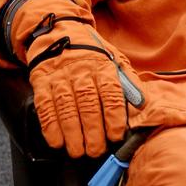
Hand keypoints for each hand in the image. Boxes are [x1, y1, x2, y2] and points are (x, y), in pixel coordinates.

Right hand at [28, 34, 142, 156]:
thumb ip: (130, 84)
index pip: (110, 93)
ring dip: (72, 133)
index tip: (115, 136)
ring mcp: (60, 76)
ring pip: (66, 107)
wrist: (60, 34)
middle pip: (88, 103)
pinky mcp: (41, 82)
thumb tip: (144, 104)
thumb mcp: (116, 61)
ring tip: (78, 151)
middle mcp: (81, 71)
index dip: (113, 116)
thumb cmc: (93, 55)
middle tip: (96, 150)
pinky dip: (50, 126)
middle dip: (93, 131)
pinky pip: (45, 106)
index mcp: (103, 67)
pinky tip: (57, 142)